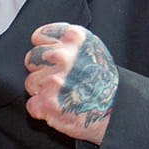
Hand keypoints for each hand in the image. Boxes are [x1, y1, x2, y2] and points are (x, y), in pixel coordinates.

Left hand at [24, 23, 117, 143]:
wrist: (118, 112)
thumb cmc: (106, 83)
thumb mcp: (93, 49)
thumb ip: (69, 43)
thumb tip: (47, 42)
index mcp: (74, 38)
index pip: (39, 36)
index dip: (43, 49)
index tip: (50, 58)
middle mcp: (63, 56)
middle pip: (32, 59)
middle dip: (41, 70)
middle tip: (59, 80)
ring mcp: (54, 80)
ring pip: (30, 83)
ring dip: (42, 91)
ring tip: (63, 95)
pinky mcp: (48, 103)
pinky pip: (32, 105)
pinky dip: (42, 110)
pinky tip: (60, 108)